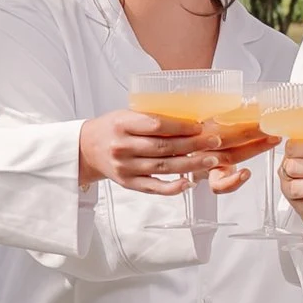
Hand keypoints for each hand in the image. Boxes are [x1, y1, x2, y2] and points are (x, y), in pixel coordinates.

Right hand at [78, 106, 211, 194]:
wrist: (87, 148)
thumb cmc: (112, 128)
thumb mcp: (126, 114)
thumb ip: (151, 118)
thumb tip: (188, 119)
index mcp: (122, 124)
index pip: (156, 125)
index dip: (181, 127)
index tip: (200, 126)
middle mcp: (122, 147)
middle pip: (163, 147)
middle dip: (193, 145)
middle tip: (214, 142)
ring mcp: (125, 167)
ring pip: (162, 168)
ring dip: (190, 165)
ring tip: (210, 160)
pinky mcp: (127, 183)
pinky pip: (153, 187)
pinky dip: (172, 187)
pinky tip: (188, 183)